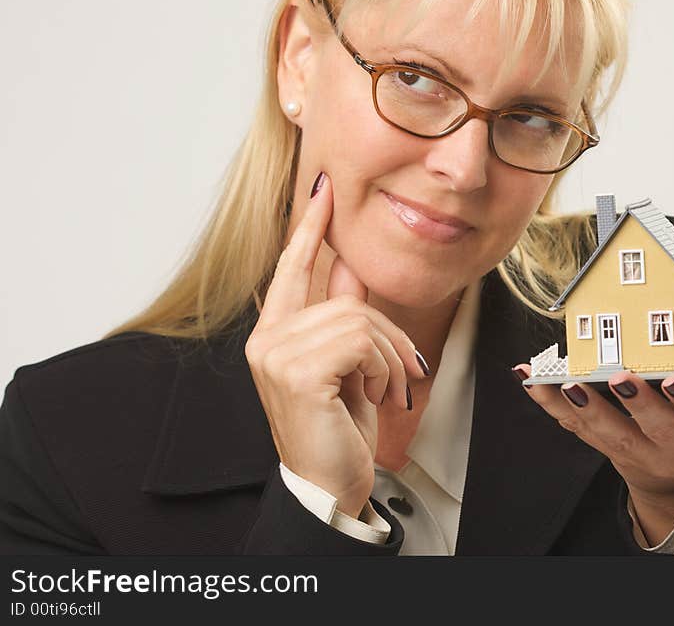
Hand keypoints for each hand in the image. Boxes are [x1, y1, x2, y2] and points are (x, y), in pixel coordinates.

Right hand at [245, 171, 428, 517]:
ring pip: (359, 320)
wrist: (330, 484)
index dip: (309, 228)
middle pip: (347, 299)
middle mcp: (266, 340)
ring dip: (390, 358)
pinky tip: (376, 397)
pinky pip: (361, 342)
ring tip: (389, 390)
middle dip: (389, 336)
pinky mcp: (296, 371)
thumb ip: (341, 313)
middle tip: (406, 370)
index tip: (322, 190)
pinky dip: (383, 369)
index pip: (292, 268)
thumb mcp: (346, 365)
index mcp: (274, 334)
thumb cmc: (336, 427)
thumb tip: (348, 264)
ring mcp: (275, 354)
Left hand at [515, 341, 673, 542]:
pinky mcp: (609, 448)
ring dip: (586, 410)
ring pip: (612, 435)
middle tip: (619, 378)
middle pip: (658, 428)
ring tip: (566, 384)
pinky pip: (578, 430)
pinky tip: (530, 381)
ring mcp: (641, 451)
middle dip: (638, 403)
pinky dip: (551, 406)